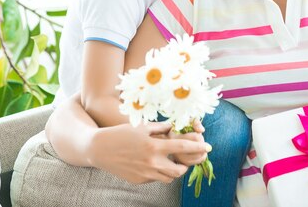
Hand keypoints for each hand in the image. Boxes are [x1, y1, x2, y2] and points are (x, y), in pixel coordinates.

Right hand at [88, 121, 208, 183]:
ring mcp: (145, 173)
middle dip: (187, 165)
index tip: (207, 147)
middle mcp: (152, 162)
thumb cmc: (122, 134)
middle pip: (179, 170)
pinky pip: (155, 179)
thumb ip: (160, 128)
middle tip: (187, 159)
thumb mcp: (142, 127)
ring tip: (172, 162)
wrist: (100, 149)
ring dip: (174, 171)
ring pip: (169, 178)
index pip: (182, 148)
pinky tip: (155, 164)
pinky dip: (159, 173)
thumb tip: (175, 127)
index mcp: (154, 146)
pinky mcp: (139, 180)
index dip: (197, 147)